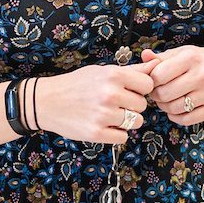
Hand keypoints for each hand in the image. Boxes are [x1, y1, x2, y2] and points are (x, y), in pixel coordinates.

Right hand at [35, 63, 156, 145]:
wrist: (46, 101)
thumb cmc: (77, 84)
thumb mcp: (103, 71)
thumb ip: (132, 70)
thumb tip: (157, 65)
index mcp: (113, 75)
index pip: (148, 85)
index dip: (140, 89)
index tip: (129, 90)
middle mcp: (110, 94)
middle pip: (142, 106)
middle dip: (132, 106)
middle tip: (114, 103)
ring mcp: (104, 115)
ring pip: (135, 122)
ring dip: (126, 121)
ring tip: (109, 114)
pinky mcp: (97, 133)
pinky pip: (123, 137)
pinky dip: (116, 134)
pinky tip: (104, 125)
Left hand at [143, 46, 203, 125]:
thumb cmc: (200, 60)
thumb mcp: (182, 53)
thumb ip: (161, 57)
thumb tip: (144, 56)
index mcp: (191, 58)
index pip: (158, 75)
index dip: (151, 80)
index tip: (153, 80)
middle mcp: (202, 75)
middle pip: (164, 94)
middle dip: (156, 95)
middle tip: (157, 92)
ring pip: (174, 108)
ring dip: (164, 107)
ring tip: (166, 99)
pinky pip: (186, 119)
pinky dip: (176, 116)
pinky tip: (176, 108)